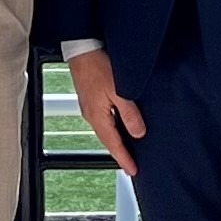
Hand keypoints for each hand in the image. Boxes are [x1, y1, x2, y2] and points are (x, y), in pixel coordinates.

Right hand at [68, 48, 145, 178]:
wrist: (82, 50)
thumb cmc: (98, 67)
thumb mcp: (119, 91)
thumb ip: (129, 114)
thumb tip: (138, 133)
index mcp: (98, 117)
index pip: (113, 145)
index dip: (124, 159)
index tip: (133, 171)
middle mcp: (92, 116)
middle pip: (107, 140)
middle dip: (119, 153)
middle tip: (131, 165)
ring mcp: (90, 108)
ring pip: (105, 130)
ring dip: (116, 141)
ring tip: (127, 150)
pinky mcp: (91, 100)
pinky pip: (103, 120)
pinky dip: (112, 128)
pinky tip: (119, 126)